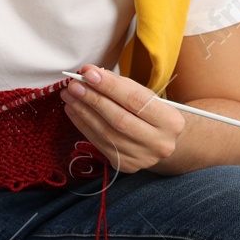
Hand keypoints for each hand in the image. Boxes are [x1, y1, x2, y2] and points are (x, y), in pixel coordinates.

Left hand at [60, 64, 186, 173]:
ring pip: (106, 133)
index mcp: (170, 121)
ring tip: (70, 96)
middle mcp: (159, 143)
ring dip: (83, 112)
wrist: (164, 142)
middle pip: (119, 119)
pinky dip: (84, 126)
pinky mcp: (125, 165)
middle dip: (93, 99)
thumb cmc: (152, 113)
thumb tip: (91, 74)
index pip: (136, 101)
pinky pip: (100, 144)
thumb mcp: (146, 95)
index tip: (89, 74)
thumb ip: (120, 85)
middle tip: (74, 85)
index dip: (110, 87)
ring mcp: (142, 158)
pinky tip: (74, 111)